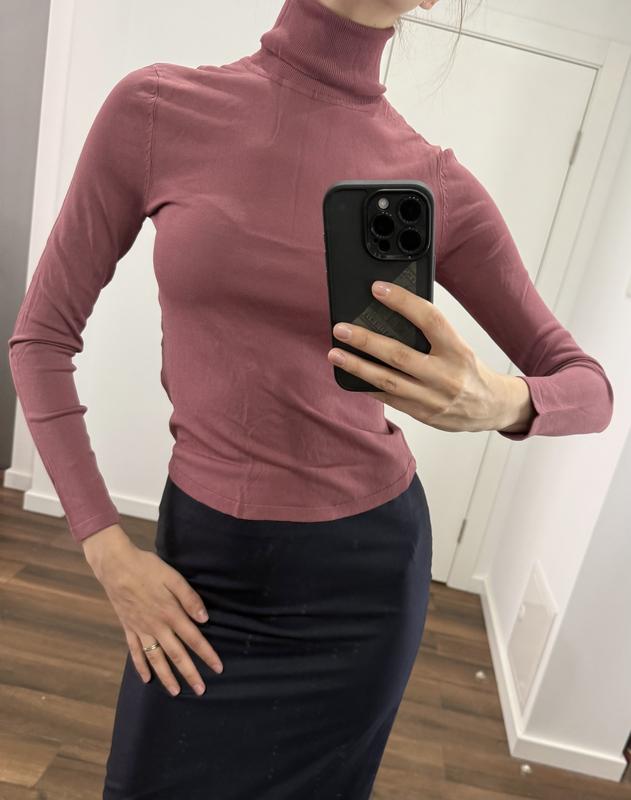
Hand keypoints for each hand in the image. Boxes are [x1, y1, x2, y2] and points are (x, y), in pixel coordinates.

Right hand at [83, 526, 222, 695]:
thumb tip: (204, 619)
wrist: (116, 566)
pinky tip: (146, 678)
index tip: (218, 668)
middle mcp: (156, 626)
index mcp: (171, 613)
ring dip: (166, 676)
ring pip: (156, 658)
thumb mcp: (173, 577)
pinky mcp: (128, 627)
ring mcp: (141, 629)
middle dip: (190, 673)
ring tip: (175, 692)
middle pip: (176, 655)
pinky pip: (135, 651)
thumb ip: (189, 598)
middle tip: (201, 690)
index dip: (207, 654)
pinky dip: (140, 666)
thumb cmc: (147, 568)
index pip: (193, 639)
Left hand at [327, 280, 514, 433]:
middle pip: (399, 355)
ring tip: (335, 354)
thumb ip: (431, 334)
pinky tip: (350, 376)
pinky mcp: (422, 414)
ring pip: (388, 381)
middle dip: (366, 341)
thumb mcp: (459, 347)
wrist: (491, 408)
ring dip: (357, 367)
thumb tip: (392, 313)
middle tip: (341, 329)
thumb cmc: (469, 370)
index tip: (378, 289)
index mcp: (457, 350)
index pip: (429, 319)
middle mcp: (445, 375)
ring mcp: (432, 398)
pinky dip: (367, 386)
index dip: (402, 302)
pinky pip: (389, 398)